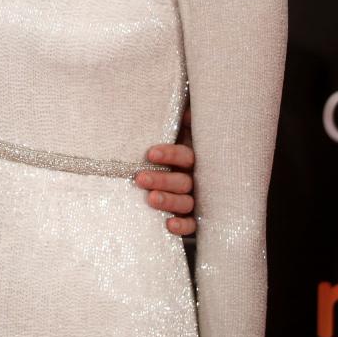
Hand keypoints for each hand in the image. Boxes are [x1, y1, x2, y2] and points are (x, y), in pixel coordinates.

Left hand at [138, 109, 195, 235]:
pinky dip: (182, 226)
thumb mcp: (178, 134)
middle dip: (162, 180)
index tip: (151, 153)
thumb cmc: (174, 151)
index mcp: (194, 158)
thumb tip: (184, 111)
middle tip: (140, 178)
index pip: (185, 155)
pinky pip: (191, 225)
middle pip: (183, 181)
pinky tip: (168, 225)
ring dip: (169, 201)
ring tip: (150, 199)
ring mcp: (196, 200)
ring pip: (186, 202)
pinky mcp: (194, 219)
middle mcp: (196, 179)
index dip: (170, 154)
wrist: (185, 175)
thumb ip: (182, 123)